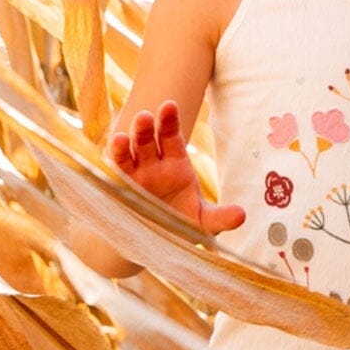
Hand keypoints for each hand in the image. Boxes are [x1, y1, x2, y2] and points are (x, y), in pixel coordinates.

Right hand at [105, 101, 244, 234]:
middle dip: (145, 128)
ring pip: (127, 154)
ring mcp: (133, 176)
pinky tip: (107, 159)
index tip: (169, 106)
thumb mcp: (203, 222)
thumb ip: (220, 217)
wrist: (157, 242)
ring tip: (121, 138)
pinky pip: (112, 175)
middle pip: (147, 140)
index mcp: (174, 163)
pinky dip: (109, 166)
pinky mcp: (118, 191)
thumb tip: (241, 216)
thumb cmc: (182, 225)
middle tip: (146, 116)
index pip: (171, 137)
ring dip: (124, 144)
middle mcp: (151, 164)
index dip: (169, 121)